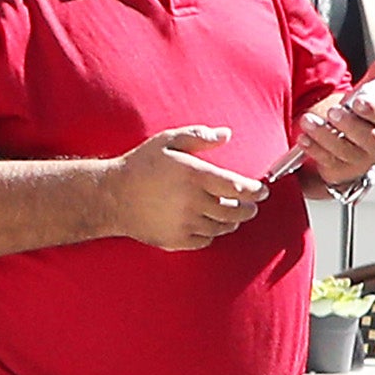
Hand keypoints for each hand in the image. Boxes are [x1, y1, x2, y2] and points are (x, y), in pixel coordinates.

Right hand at [97, 123, 265, 251]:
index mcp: (194, 176)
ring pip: (223, 227)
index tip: (262, 191)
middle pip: (236, 211)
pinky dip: (213, 233)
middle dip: (248, 208)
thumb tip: (226, 134)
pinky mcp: (178, 239)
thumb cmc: (140, 165)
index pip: (239, 187)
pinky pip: (207, 240)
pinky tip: (209, 224)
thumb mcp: (167, 142)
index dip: (256, 191)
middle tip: (251, 205)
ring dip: (232, 221)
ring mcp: (186, 223)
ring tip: (232, 214)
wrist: (111, 196)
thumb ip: (198, 136)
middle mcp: (193, 202)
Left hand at [294, 80, 374, 187]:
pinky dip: (314, 149)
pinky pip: (328, 162)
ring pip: (344, 150)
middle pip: (369, 138)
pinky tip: (304, 139)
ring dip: (324, 135)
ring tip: (307, 121)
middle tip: (333, 112)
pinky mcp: (341, 172)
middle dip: (349, 125)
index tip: (358, 101)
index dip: (372, 110)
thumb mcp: (364, 100)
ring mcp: (359, 161)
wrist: (341, 151)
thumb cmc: (354, 121)